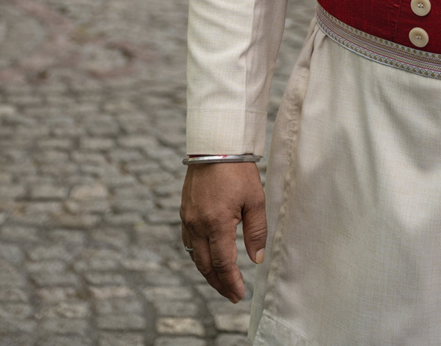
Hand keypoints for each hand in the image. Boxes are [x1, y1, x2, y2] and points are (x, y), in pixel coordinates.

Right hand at [180, 162, 266, 301]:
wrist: (215, 144)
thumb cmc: (238, 170)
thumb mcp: (255, 199)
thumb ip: (256, 232)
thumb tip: (256, 260)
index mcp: (217, 223)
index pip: (223, 263)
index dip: (231, 282)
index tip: (240, 295)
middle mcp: (198, 224)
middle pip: (206, 265)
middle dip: (219, 283)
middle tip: (232, 295)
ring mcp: (188, 218)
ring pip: (195, 256)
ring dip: (208, 272)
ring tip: (222, 282)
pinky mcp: (184, 211)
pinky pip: (188, 241)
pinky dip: (198, 255)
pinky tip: (208, 258)